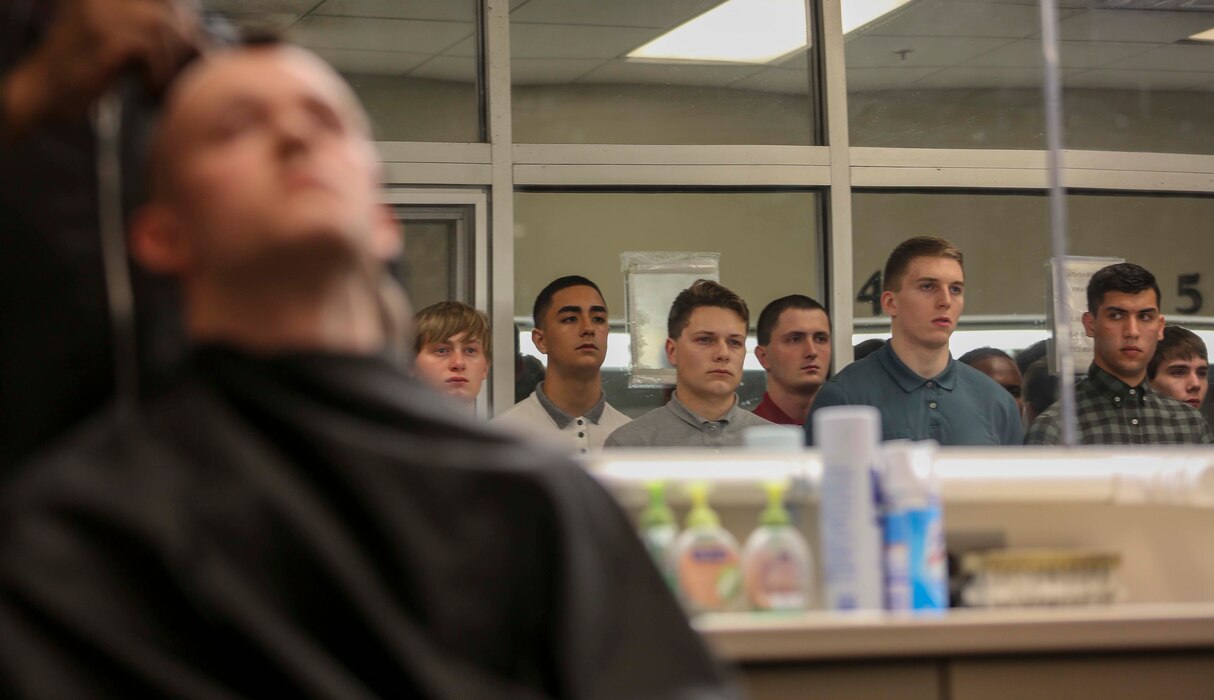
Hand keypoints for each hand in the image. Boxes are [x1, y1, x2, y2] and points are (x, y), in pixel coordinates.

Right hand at [3, 0, 201, 138]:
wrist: (43, 91)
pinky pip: (151, 51)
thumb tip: (204, 39)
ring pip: (164, 30)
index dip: (185, 23)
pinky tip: (147, 90)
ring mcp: (103, 13)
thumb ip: (151, 29)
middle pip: (170, 11)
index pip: (166, 1)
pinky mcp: (105, 37)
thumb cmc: (86, 70)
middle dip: (185, 44)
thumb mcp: (119, 38)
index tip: (194, 50)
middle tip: (181, 73)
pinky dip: (157, 74)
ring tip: (160, 84)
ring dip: (171, 62)